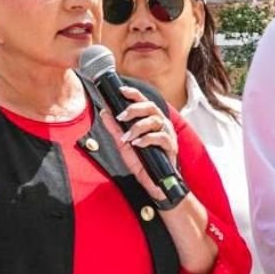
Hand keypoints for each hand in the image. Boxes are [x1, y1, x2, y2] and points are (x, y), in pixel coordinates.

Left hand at [98, 85, 177, 201]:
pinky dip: (147, 139)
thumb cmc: (141, 161)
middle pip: (151, 107)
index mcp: (151, 119)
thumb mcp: (123, 143)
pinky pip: (160, 138)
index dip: (134, 93)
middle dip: (135, 109)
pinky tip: (137, 144)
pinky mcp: (171, 147)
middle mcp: (161, 124)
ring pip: (155, 121)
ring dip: (138, 127)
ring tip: (127, 137)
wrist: (153, 183)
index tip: (120, 90)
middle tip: (121, 116)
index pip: (144, 101)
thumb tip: (104, 111)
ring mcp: (167, 134)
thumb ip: (114, 127)